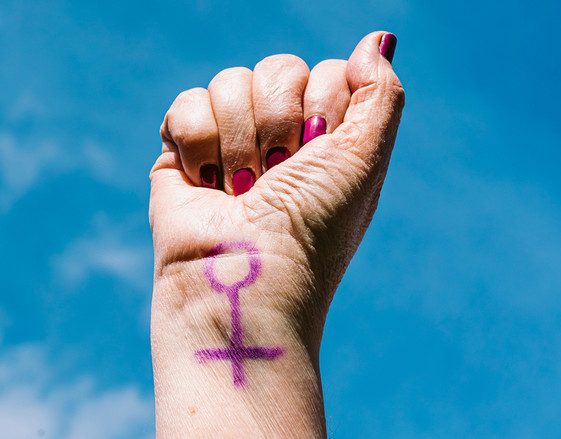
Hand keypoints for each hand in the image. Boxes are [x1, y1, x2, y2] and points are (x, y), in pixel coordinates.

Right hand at [149, 31, 403, 344]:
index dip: (324, 106)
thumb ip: (380, 93)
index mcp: (328, 139)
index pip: (328, 72)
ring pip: (230, 81)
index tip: (318, 154)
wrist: (243, 277)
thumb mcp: (364, 158)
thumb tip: (376, 39)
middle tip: (276, 177)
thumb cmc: (311, 230)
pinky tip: (206, 184)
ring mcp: (228, 143)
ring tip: (239, 191)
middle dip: (278, 123)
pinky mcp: (180, 154)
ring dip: (238, 140)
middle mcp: (280, 137)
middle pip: (278, 69)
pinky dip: (197, 142)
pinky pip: (187, 104)